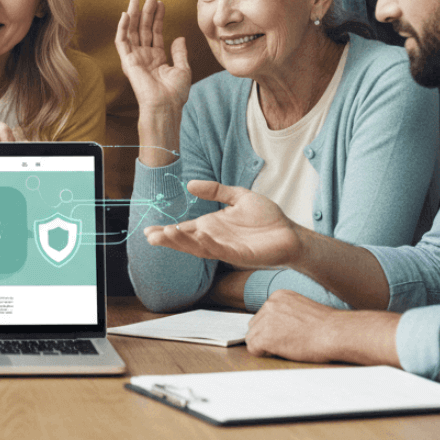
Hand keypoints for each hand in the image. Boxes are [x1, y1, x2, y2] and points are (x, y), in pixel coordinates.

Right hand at [115, 0, 190, 111]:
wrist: (165, 106)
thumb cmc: (174, 93)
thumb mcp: (183, 69)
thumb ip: (180, 52)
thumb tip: (179, 37)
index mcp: (156, 58)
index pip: (155, 32)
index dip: (158, 18)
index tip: (161, 4)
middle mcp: (144, 56)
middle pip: (143, 29)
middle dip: (146, 12)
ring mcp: (135, 58)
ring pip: (132, 32)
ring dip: (134, 15)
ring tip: (137, 0)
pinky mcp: (127, 61)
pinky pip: (122, 42)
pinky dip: (122, 28)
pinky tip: (126, 14)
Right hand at [143, 180, 300, 266]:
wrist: (291, 233)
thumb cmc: (267, 217)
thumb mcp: (238, 196)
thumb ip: (215, 191)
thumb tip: (190, 184)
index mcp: (211, 226)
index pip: (184, 229)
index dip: (166, 231)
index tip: (148, 231)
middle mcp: (215, 239)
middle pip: (186, 241)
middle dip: (169, 239)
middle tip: (151, 236)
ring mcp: (227, 248)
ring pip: (199, 247)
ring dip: (183, 242)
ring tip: (167, 234)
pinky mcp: (241, 256)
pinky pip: (221, 251)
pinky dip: (209, 244)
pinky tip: (199, 235)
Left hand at [248, 291, 401, 365]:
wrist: (335, 333)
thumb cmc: (328, 326)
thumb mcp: (304, 310)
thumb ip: (288, 313)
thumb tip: (279, 326)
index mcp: (279, 296)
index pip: (264, 314)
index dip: (272, 328)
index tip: (284, 335)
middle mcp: (270, 304)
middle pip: (256, 324)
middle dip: (265, 335)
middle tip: (284, 344)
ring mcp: (266, 319)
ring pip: (253, 336)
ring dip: (265, 345)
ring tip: (285, 349)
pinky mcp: (266, 336)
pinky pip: (253, 347)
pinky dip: (262, 353)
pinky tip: (278, 353)